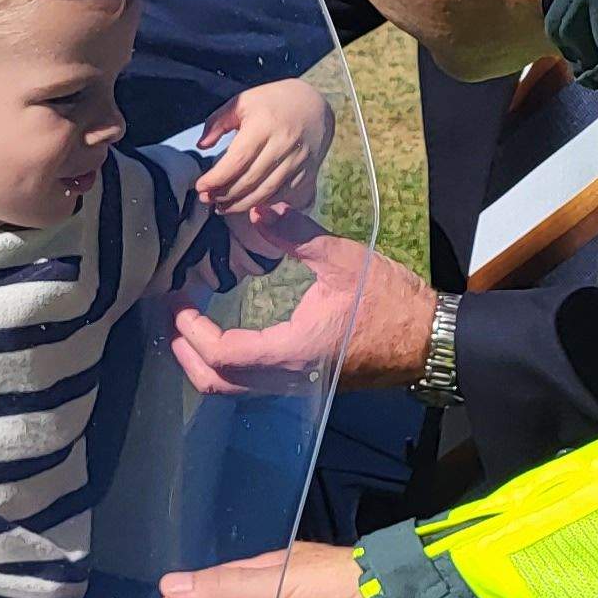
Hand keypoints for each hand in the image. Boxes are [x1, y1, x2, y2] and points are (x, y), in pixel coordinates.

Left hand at [170, 231, 432, 395]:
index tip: (178, 299)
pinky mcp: (304, 382)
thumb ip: (298, 235)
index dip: (191, 330)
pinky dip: (226, 365)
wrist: (426, 339)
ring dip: (202, 361)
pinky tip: (224, 334)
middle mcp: (287, 376)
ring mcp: (295, 384)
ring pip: (232, 388)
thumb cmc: (389, 300)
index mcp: (292, 350)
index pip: (223, 353)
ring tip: (188, 325)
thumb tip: (259, 209)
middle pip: (217, 382)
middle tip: (171, 313)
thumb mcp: (343, 259)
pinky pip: (250, 383)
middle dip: (185, 351)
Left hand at [198, 80, 335, 221]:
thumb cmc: (272, 102)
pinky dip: (263, 203)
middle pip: (250, 180)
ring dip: (241, 204)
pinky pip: (282, 194)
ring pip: (265, 191)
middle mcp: (282, 144)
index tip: (200, 186)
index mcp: (264, 125)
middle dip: (224, 194)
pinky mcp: (306, 171)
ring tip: (222, 208)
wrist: (315, 106)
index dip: (217, 178)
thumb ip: (218, 122)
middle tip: (206, 199)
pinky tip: (247, 204)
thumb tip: (201, 145)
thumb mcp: (242, 102)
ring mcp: (297, 160)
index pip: (237, 160)